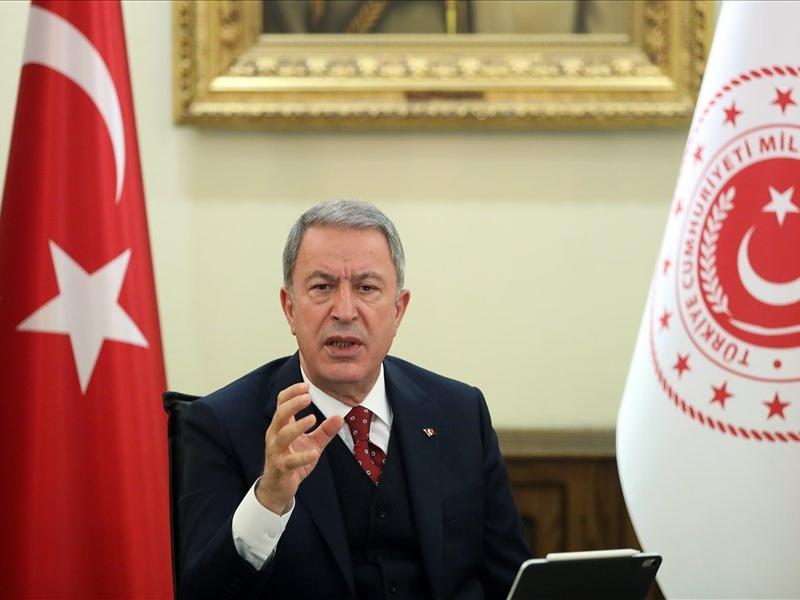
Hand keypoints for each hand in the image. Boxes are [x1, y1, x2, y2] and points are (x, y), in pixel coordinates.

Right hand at [256, 382, 342, 514]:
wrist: (278, 487)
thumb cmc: (293, 460)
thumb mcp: (312, 443)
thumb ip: (325, 430)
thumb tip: (339, 417)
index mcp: (281, 426)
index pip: (281, 403)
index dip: (291, 393)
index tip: (306, 385)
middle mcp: (275, 436)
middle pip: (280, 415)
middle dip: (293, 404)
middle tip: (308, 397)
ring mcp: (276, 452)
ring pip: (283, 435)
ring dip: (297, 426)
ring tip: (312, 418)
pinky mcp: (281, 468)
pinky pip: (290, 461)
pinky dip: (302, 457)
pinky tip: (314, 453)